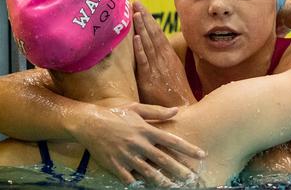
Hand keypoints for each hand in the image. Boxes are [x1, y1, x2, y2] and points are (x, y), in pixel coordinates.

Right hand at [74, 102, 204, 185]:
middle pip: (164, 160)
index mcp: (146, 130)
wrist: (89, 123)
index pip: (172, 141)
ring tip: (173, 187)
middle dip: (180, 170)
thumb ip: (157, 112)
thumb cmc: (114, 114)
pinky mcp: (116, 166)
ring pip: (149, 173)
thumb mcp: (136, 109)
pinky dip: (139, 184)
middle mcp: (139, 144)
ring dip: (163, 181)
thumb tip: (177, 111)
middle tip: (192, 178)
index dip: (188, 149)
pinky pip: (130, 179)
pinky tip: (147, 187)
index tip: (201, 155)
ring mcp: (127, 156)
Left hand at [133, 1, 195, 106]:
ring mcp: (157, 68)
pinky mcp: (150, 80)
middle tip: (135, 1)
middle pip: (152, 34)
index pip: (157, 33)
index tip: (140, 6)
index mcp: (168, 56)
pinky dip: (140, 49)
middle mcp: (164, 59)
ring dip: (141, 28)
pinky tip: (136, 38)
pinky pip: (144, 62)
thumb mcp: (172, 72)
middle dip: (143, 17)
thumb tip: (151, 49)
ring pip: (148, 44)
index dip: (149, 19)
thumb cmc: (175, 93)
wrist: (182, 111)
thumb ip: (162, 60)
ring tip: (134, 13)